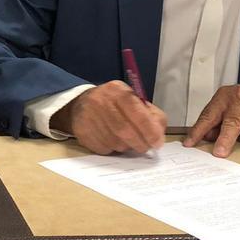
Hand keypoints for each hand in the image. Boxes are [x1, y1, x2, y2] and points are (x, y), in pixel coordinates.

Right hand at [51, 81, 166, 153]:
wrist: (81, 105)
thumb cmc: (114, 104)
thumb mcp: (133, 101)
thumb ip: (151, 116)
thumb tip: (158, 137)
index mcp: (118, 90)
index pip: (137, 112)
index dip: (149, 130)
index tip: (157, 142)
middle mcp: (101, 101)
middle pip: (125, 130)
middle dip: (140, 143)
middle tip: (146, 147)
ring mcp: (89, 117)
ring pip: (115, 142)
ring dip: (126, 147)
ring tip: (127, 141)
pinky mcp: (82, 132)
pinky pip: (104, 148)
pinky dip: (113, 149)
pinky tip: (112, 140)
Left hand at [184, 84, 239, 157]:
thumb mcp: (227, 109)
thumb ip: (216, 123)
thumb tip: (207, 137)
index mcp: (223, 98)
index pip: (208, 116)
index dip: (198, 131)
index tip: (190, 143)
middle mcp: (239, 97)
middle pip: (232, 123)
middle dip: (225, 140)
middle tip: (219, 153)